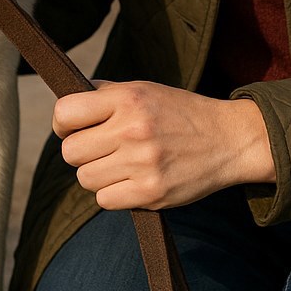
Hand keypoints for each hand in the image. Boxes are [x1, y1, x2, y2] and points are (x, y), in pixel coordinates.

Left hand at [53, 80, 274, 210]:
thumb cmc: (178, 112)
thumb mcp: (144, 89)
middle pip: (70, 152)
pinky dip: (112, 194)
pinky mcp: (151, 193)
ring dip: (97, 174)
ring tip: (119, 164)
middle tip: (100, 148)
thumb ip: (105, 94)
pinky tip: (131, 181)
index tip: (73, 127)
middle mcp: (132, 129)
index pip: (65, 113)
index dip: (63, 123)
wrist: (227, 139)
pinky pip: (104, 201)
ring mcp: (142, 163)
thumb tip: (66, 102)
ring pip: (85, 179)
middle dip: (81, 152)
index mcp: (128, 98)